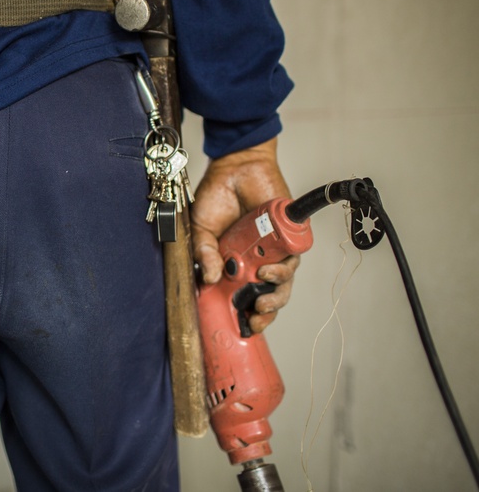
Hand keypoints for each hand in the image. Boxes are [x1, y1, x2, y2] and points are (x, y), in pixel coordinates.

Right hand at [190, 137, 299, 333]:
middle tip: (256, 315)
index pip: (244, 295)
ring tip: (263, 289)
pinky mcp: (290, 235)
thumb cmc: (217, 197)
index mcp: (235, 264)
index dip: (245, 314)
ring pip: (285, 281)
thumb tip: (208, 277)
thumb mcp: (201, 229)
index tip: (241, 326)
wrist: (236, 168)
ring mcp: (274, 249)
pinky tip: (269, 267)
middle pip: (269, 295)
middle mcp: (257, 260)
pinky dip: (283, 267)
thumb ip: (203, 253)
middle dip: (266, 310)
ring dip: (276, 290)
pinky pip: (293, 258)